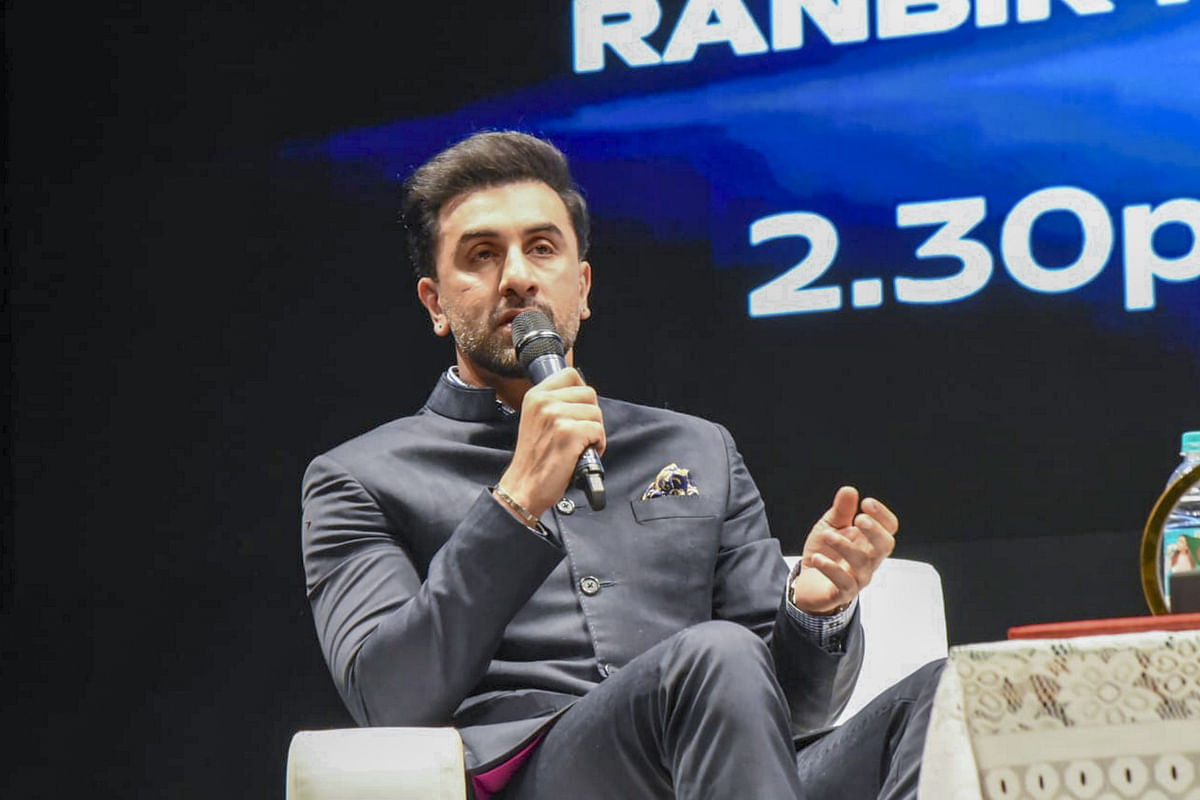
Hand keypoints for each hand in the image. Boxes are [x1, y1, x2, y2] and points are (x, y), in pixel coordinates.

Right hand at [496, 368, 604, 518]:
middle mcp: (544, 402)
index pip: (570, 374)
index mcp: (535, 395)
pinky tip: (582, 453)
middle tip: (579, 433)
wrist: (524, 486)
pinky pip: (598, 430)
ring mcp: (556, 416)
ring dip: (595, 432)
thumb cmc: (534, 458)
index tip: (578, 409)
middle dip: (590, 415)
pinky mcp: (569, 433)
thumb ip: (553, 403)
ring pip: (596, 413)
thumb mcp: (535, 419)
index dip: (581, 392)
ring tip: (579, 445)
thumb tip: (581, 396)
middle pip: (589, 393)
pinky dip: (598, 445)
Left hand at [790, 486, 896, 614]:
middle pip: (885, 546)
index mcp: (868, 541)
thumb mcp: (829, 527)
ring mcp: (858, 577)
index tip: (866, 503)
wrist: (807, 583)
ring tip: (828, 535)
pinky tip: (819, 558)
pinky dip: (831, 569)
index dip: (882, 515)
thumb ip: (840, 511)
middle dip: (875, 531)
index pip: (889, 528)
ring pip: (863, 563)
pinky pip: (844, 583)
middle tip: (860, 519)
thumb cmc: (825, 554)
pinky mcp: (843, 592)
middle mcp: (868, 559)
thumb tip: (849, 490)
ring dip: (845, 546)